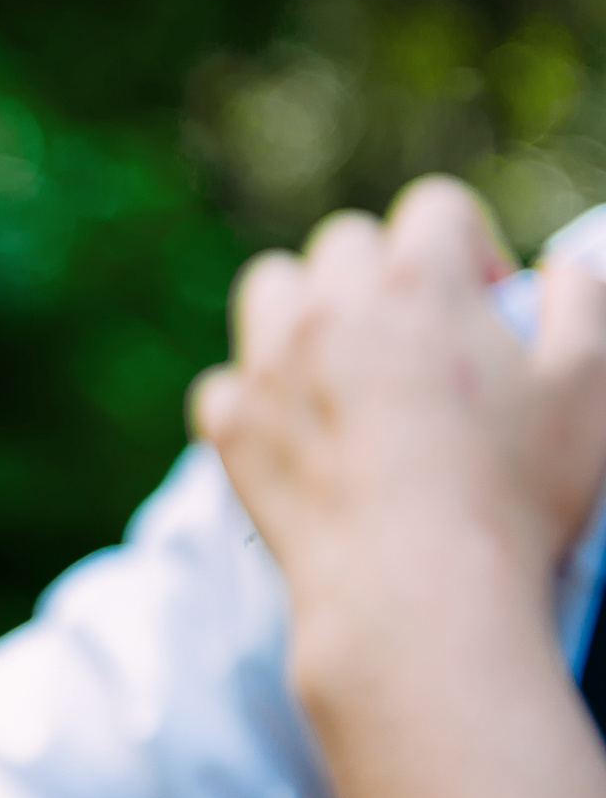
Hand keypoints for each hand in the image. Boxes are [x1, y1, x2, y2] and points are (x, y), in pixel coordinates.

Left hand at [193, 176, 605, 676]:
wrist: (417, 592)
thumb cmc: (514, 493)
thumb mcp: (591, 387)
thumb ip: (582, 302)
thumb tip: (560, 270)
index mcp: (418, 283)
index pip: (436, 206)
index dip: (470, 247)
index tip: (488, 304)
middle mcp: (330, 307)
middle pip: (345, 242)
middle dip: (384, 275)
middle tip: (420, 343)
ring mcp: (268, 363)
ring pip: (271, 287)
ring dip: (304, 310)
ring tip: (346, 365)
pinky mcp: (230, 424)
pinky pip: (227, 383)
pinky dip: (256, 400)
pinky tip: (298, 432)